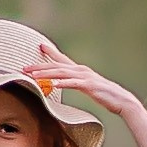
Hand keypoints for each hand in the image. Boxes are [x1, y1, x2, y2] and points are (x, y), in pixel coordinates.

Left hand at [23, 53, 143, 119]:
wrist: (121, 100)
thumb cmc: (104, 95)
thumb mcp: (86, 86)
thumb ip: (75, 82)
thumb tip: (61, 83)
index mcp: (80, 70)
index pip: (61, 59)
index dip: (50, 52)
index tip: (39, 46)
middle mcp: (81, 70)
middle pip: (56, 66)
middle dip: (39, 66)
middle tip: (24, 67)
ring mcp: (85, 77)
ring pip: (61, 73)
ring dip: (46, 73)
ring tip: (33, 75)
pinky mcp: (90, 86)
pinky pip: (74, 83)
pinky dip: (63, 83)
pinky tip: (54, 84)